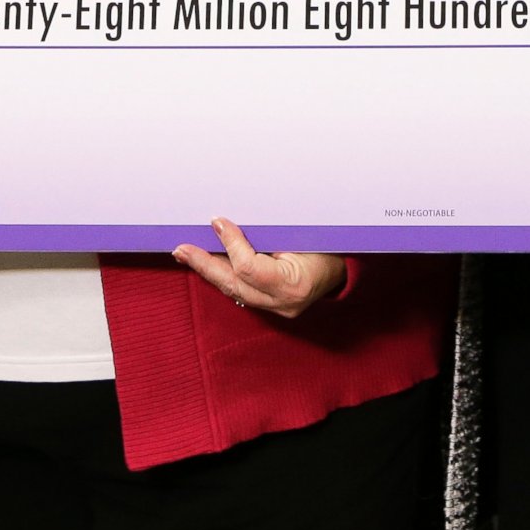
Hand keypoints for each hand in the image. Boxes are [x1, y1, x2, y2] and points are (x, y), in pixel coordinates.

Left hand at [172, 218, 346, 318]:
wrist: (348, 270)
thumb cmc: (329, 246)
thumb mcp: (305, 234)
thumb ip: (269, 233)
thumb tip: (232, 220)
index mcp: (294, 284)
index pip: (248, 267)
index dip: (230, 243)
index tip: (217, 221)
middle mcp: (282, 303)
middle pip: (233, 284)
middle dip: (204, 263)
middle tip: (181, 248)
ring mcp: (276, 309)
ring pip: (233, 291)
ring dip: (208, 271)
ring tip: (186, 254)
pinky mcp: (271, 309)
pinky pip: (240, 292)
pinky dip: (223, 276)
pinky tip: (208, 264)